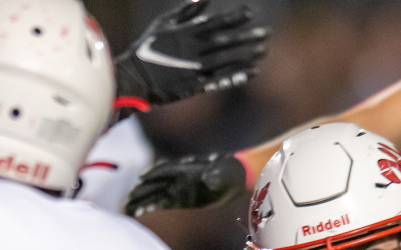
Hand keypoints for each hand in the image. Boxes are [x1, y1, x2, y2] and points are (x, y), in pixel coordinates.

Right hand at [115, 0, 267, 105]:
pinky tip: (252, 71)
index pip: (216, 23)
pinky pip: (221, 80)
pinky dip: (237, 75)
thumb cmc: (147, 48)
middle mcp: (194, 50)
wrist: (134, 79)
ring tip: (264, 50)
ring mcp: (196, 69)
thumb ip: (185, 12)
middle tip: (266, 33)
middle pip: (227, 41)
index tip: (250, 14)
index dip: (234, 18)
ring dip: (247, 55)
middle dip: (247, 37)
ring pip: (228, 60)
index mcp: (187, 33)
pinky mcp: (196, 86)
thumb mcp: (163, 25)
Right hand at [124, 152, 246, 215]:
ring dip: (143, 200)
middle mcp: (179, 178)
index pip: (167, 170)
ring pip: (156, 194)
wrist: (235, 178)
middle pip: (156, 183)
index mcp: (187, 169)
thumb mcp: (225, 172)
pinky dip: (153, 207)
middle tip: (128, 199)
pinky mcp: (181, 199)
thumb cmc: (229, 172)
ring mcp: (178, 188)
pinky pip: (164, 203)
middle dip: (142, 190)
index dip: (155, 173)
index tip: (143, 178)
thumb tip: (210, 178)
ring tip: (128, 209)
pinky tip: (143, 212)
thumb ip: (216, 175)